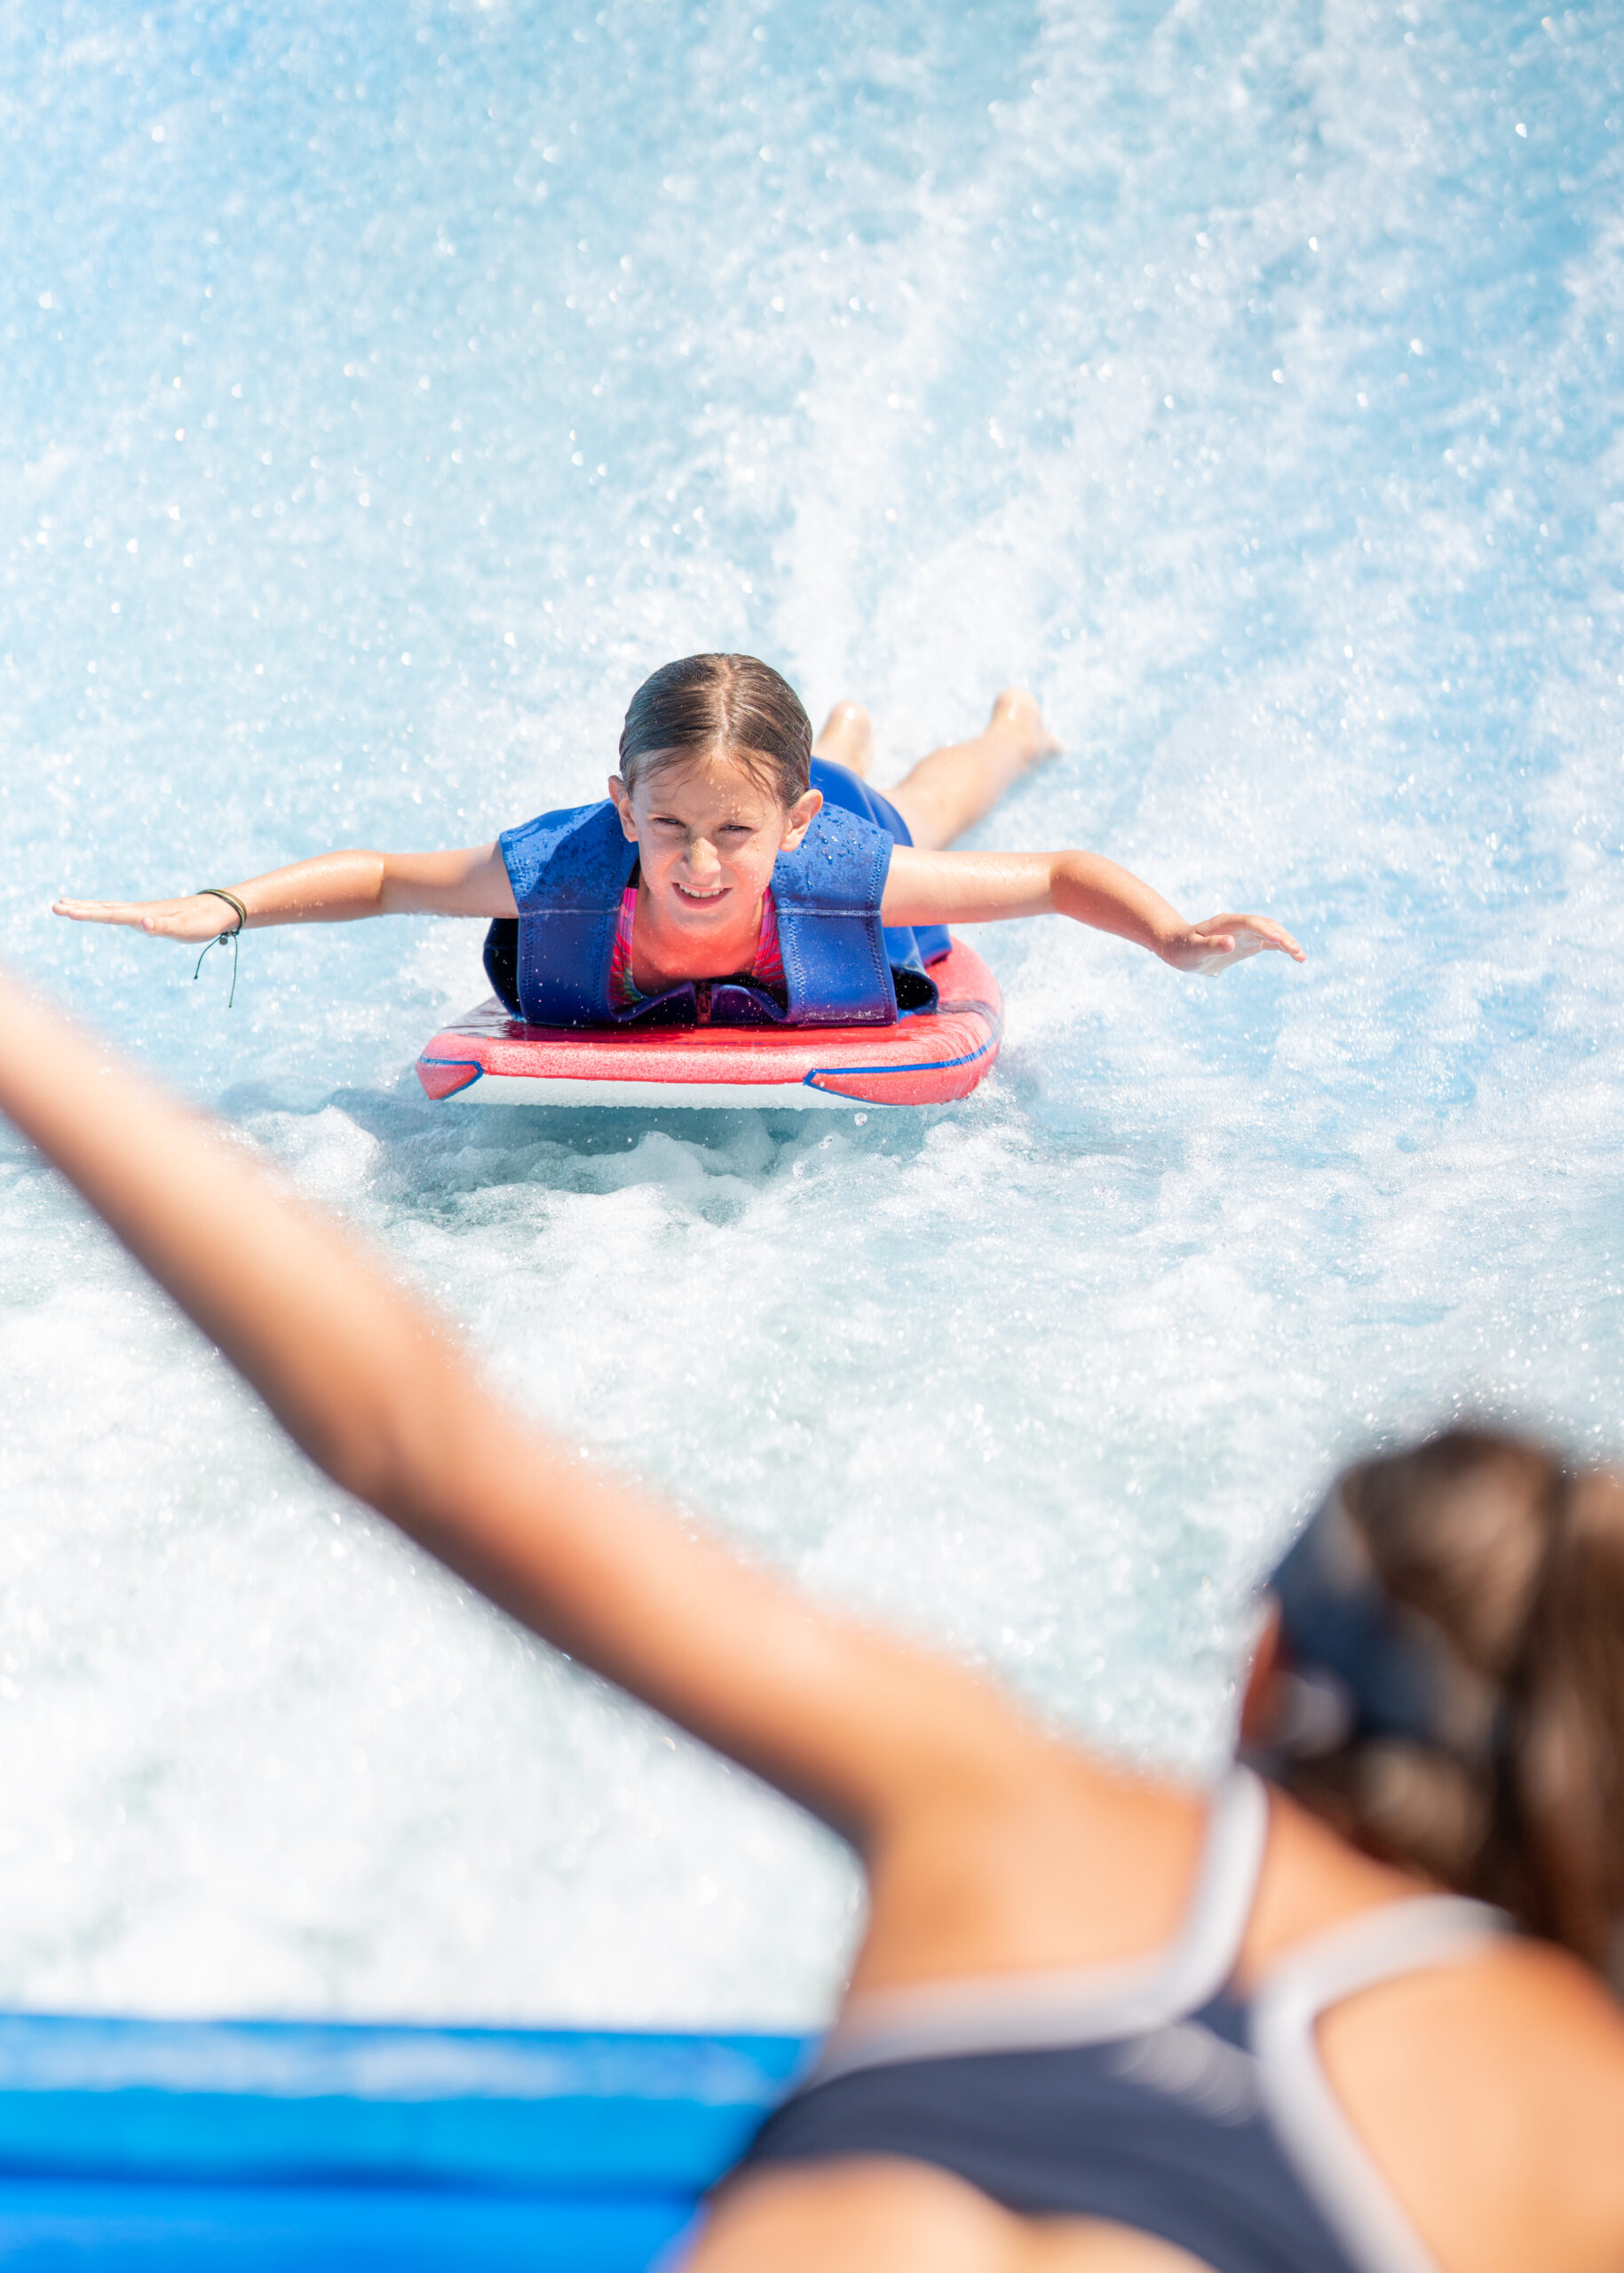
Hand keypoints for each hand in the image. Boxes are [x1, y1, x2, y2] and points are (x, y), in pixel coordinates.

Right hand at [52, 893, 244, 942]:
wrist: (217, 911)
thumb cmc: (202, 923)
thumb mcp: (184, 929)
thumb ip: (164, 927)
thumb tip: (142, 923)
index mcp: (142, 914)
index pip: (109, 915)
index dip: (86, 914)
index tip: (64, 911)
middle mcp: (138, 911)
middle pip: (103, 909)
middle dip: (78, 909)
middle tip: (53, 907)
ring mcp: (141, 912)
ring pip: (108, 909)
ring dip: (86, 908)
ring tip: (64, 905)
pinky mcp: (147, 915)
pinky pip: (118, 912)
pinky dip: (102, 911)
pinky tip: (98, 912)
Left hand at [1161, 914, 1304, 975]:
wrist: (1179, 948)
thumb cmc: (1183, 949)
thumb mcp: (1193, 951)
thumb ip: (1211, 946)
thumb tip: (1230, 943)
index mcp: (1225, 923)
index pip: (1250, 923)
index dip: (1264, 929)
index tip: (1278, 940)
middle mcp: (1238, 925)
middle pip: (1265, 926)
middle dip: (1282, 938)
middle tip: (1296, 953)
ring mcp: (1244, 933)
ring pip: (1270, 934)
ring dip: (1286, 943)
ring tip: (1301, 957)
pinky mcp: (1247, 943)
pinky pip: (1268, 943)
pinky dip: (1282, 948)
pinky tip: (1295, 957)